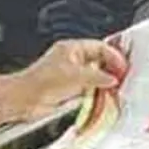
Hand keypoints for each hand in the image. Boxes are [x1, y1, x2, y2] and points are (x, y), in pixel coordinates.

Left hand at [12, 39, 128, 119]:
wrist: (24, 100)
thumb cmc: (40, 82)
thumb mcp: (75, 75)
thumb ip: (97, 76)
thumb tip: (112, 78)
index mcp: (71, 48)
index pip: (100, 47)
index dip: (114, 55)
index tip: (123, 66)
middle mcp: (71, 60)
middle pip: (98, 60)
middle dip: (111, 68)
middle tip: (123, 75)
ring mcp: (70, 75)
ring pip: (94, 75)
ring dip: (104, 81)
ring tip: (116, 87)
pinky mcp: (69, 90)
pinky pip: (89, 89)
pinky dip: (97, 92)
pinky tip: (103, 96)